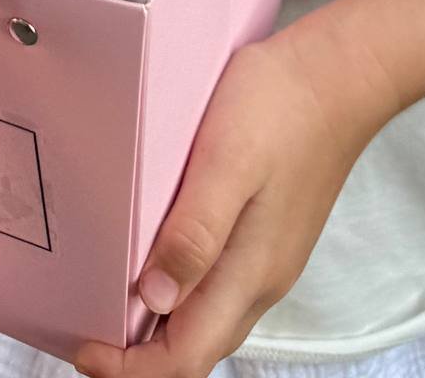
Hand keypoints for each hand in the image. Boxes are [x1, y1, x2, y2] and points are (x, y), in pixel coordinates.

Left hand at [73, 23, 393, 377]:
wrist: (338, 76)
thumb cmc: (283, 107)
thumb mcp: (228, 160)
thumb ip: (195, 232)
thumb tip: (155, 297)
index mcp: (249, 273)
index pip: (185, 359)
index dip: (130, 369)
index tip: (86, 348)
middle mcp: (260, 280)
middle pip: (194, 349)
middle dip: (138, 358)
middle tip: (87, 331)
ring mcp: (267, 260)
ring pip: (206, 320)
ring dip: (157, 329)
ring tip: (109, 301)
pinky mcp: (266, 235)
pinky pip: (218, 287)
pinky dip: (180, 294)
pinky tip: (154, 262)